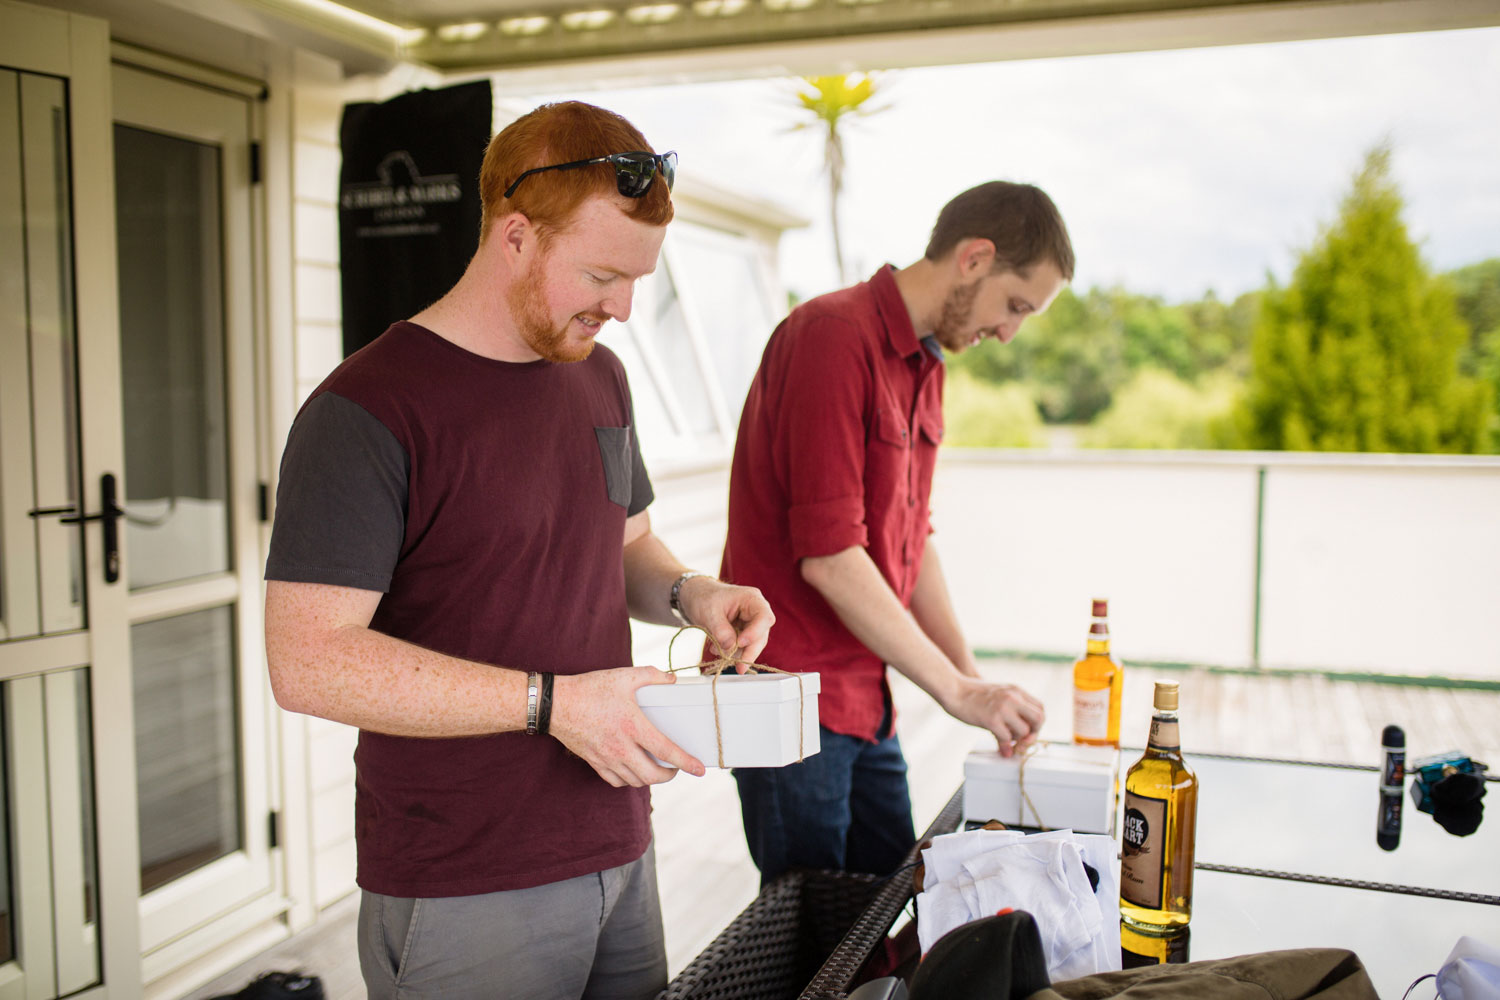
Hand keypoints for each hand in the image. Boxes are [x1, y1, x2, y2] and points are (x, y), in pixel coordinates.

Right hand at [549, 668, 705, 785]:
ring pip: (635, 781)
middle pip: (652, 776)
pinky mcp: (595, 762)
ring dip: (650, 778)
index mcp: (633, 726)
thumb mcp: (623, 676)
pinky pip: (616, 781)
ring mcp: (607, 758)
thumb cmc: (590, 689)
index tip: (700, 769)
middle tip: (676, 767)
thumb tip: (671, 679)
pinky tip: (633, 769)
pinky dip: (629, 780)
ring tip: (657, 767)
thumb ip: (651, 675)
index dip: (686, 762)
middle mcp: (621, 747)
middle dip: (670, 776)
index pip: (666, 751)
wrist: (556, 705)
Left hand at [680, 577, 774, 670]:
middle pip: (761, 635)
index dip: (755, 633)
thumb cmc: (704, 597)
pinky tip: (718, 649)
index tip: (740, 643)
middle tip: (739, 667)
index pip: (764, 618)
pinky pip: (743, 647)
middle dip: (749, 652)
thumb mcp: (709, 613)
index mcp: (751, 599)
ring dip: (737, 653)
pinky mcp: (744, 633)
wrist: (697, 596)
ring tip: (716, 650)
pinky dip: (732, 652)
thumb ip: (721, 631)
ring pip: (753, 644)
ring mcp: (751, 623)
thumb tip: (730, 647)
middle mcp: (755, 612)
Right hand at [947, 677, 1044, 757]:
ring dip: (1017, 739)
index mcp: (1016, 690)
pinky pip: (1007, 738)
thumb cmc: (971, 694)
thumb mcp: (996, 696)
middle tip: (1022, 740)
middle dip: (1034, 733)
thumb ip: (1009, 712)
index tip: (1027, 731)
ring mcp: (1003, 708)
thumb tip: (1012, 742)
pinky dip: (1005, 744)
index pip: (1040, 708)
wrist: (953, 689)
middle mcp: (1013, 697)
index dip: (1037, 723)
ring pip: (1024, 731)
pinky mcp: (992, 719)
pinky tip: (999, 744)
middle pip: (1039, 718)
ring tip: (1005, 738)